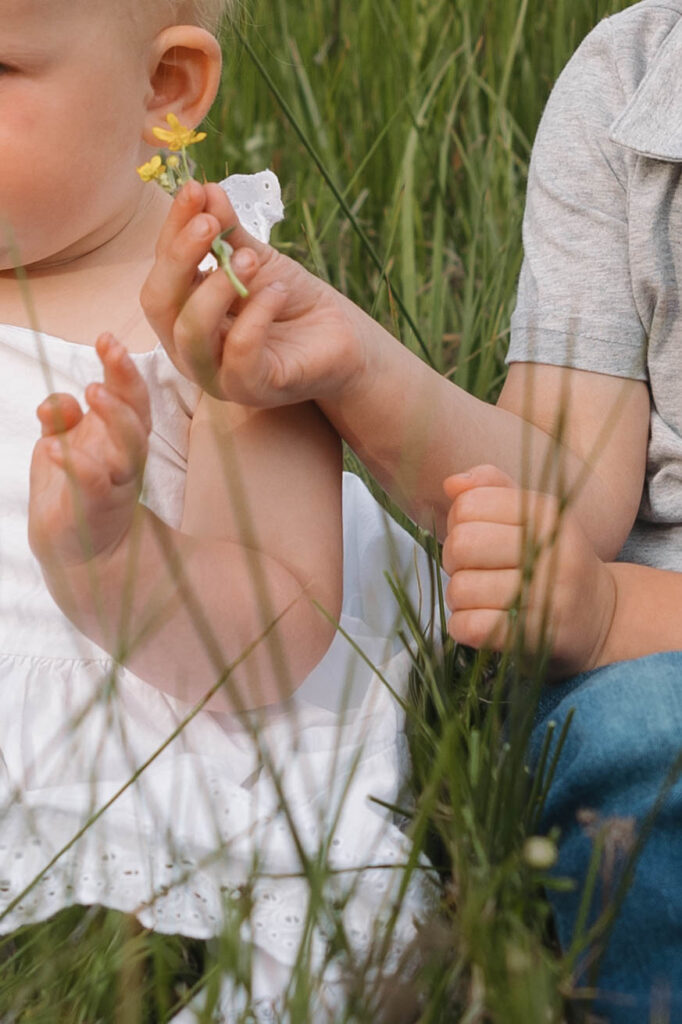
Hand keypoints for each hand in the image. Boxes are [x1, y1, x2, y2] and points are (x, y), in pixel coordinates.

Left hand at [29, 334, 150, 566]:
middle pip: (138, 414)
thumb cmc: (73, 487)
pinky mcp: (95, 507)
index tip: (106, 338)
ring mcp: (115, 481)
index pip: (129, 395)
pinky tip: (50, 448)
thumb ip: (61, 418)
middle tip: (111, 351)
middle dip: (127, 381)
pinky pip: (92, 484)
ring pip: (130, 447)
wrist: (76, 546)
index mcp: (120, 434)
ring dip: (115, 417)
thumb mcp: (62, 442)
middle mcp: (125, 455)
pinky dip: (75, 465)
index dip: (120, 367)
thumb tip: (59, 402)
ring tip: (91, 391)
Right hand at [140, 179, 368, 405]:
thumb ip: (227, 232)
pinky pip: (239, 354)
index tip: (193, 190)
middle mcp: (189, 349)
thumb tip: (203, 189)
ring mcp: (218, 375)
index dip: (172, 231)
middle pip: (159, 304)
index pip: (160, 273)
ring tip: (252, 260)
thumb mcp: (256, 259)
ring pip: (191, 332)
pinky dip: (256, 316)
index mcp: (182, 316)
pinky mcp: (252, 389)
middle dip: (180, 257)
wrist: (340, 337)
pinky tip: (278, 292)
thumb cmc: (290, 301)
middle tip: (209, 222)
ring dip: (218, 287)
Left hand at [441, 464, 616, 678]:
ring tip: (477, 597)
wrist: (602, 615)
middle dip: (453, 559)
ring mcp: (547, 593)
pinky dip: (462, 626)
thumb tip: (451, 483)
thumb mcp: (535, 515)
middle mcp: (551, 549)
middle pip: (462, 544)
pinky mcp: (537, 633)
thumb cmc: (555, 559)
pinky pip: (472, 626)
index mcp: (547, 512)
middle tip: (470, 568)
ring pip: (462, 589)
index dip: (457, 521)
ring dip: (458, 596)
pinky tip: (478, 620)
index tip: (473, 535)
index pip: (469, 504)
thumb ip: (492, 490)